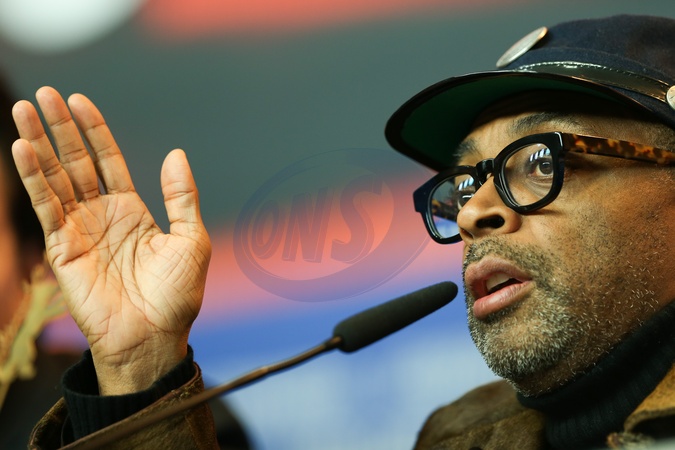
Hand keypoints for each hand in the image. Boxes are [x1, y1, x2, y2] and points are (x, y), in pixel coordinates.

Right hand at [11, 87, 211, 394]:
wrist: (155, 336)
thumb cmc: (178, 295)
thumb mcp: (192, 240)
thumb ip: (182, 197)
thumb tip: (176, 153)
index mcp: (131, 210)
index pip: (108, 161)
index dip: (95, 131)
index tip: (80, 101)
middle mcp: (101, 215)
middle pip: (76, 162)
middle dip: (61, 128)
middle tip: (45, 94)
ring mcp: (79, 230)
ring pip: (55, 179)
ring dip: (39, 145)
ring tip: (24, 111)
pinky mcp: (62, 249)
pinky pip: (46, 207)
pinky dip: (34, 179)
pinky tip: (23, 149)